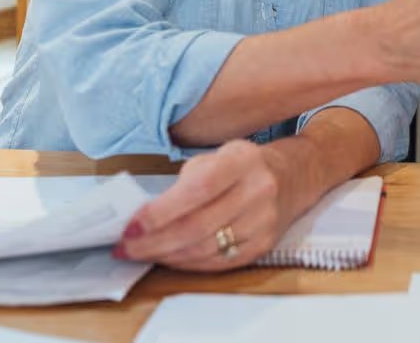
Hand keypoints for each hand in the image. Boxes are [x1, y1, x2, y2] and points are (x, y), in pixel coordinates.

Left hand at [115, 140, 294, 271]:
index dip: (160, 212)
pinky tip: (170, 258)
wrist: (293, 176)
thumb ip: (186, 181)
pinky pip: (218, 262)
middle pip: (197, 226)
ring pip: (205, 249)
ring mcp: (264, 222)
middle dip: (154, 241)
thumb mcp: (218, 156)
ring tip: (142, 253)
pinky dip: (188, 263)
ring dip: (166, 255)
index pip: (197, 190)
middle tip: (126, 247)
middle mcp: (258, 191)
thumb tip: (145, 215)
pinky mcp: (264, 245)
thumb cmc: (245, 165)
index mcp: (242, 161)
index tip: (131, 226)